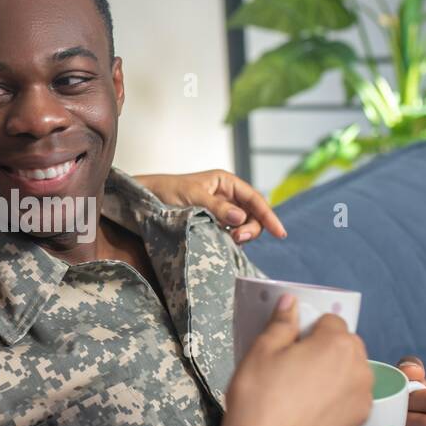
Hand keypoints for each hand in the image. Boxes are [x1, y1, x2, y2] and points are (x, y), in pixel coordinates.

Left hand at [136, 169, 285, 242]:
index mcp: (226, 182)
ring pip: (244, 226)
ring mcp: (221, 211)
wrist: (146, 199)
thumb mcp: (192, 196)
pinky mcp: (213, 224)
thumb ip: (216, 207)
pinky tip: (224, 242)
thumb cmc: (166, 191)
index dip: (269, 216)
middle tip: (237, 238)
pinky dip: (231, 239)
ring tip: (230, 240)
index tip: (280, 232)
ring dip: (242, 235)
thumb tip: (240, 219)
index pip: (255, 199)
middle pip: (253, 215)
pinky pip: (230, 233)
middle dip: (252, 228)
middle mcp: (227, 196)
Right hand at [217, 296, 372, 425]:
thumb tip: (292, 301)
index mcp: (338, 342)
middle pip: (346, 346)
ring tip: (302, 393)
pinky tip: (311, 412)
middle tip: (294, 369)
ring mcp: (364, 398)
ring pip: (351, 373)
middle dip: (326, 350)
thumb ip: (282, 323)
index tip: (290, 347)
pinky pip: (351, 398)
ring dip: (334, 375)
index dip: (310, 331)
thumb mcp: (261, 351)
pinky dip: (337, 399)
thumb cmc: (259, 397)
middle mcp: (360, 367)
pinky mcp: (360, 423)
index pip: (331, 321)